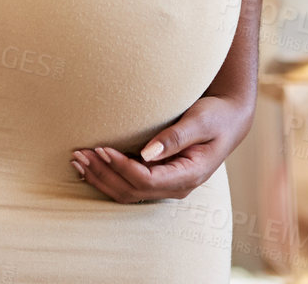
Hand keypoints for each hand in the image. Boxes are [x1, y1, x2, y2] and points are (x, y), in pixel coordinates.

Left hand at [70, 94, 252, 202]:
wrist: (230, 119)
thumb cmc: (216, 115)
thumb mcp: (200, 121)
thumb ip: (175, 137)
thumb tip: (147, 154)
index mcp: (189, 175)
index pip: (146, 180)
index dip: (120, 167)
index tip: (100, 148)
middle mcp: (177, 186)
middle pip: (131, 190)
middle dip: (103, 174)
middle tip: (79, 153)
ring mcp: (168, 185)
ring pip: (127, 193)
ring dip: (100, 178)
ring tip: (77, 159)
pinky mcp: (160, 178)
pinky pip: (130, 186)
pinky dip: (108, 177)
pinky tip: (91, 165)